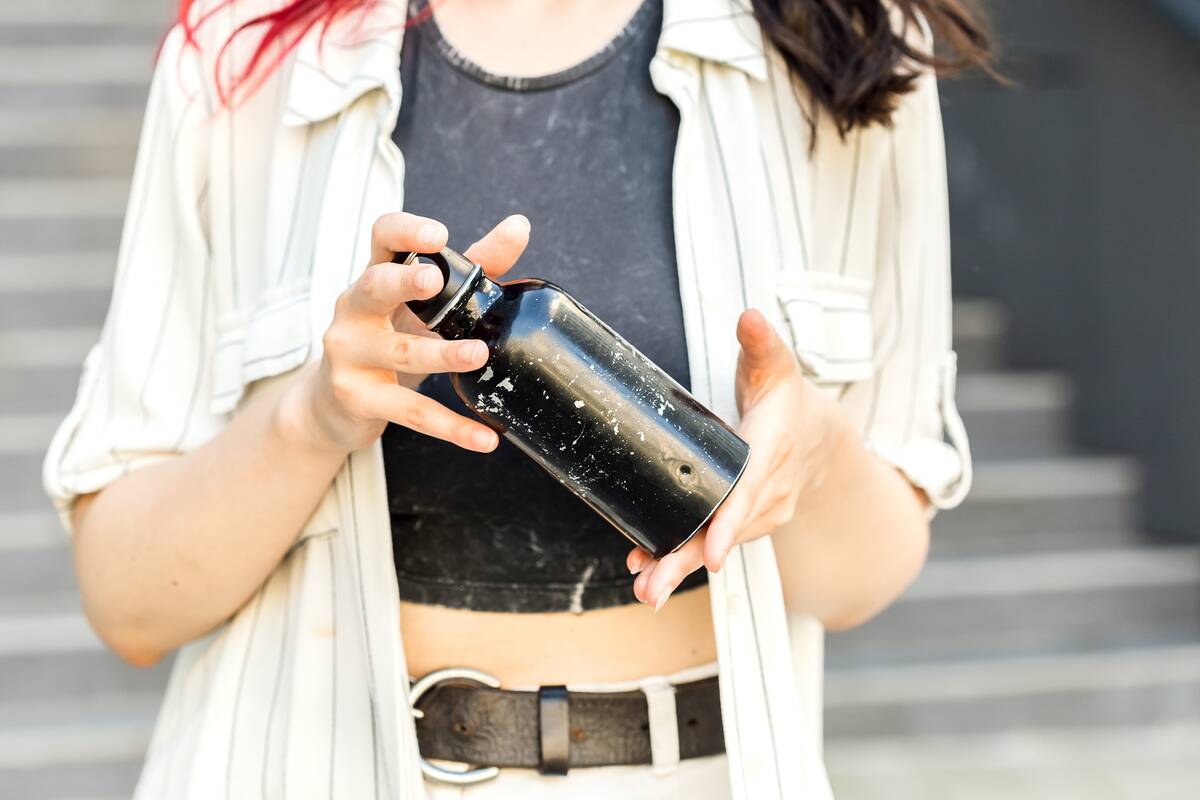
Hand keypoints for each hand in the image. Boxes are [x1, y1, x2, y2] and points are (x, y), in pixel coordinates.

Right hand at [278, 211, 530, 454]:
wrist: (335, 405)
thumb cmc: (389, 340)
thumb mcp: (424, 306)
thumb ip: (473, 267)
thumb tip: (519, 226)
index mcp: (375, 278)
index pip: (382, 239)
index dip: (405, 232)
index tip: (437, 235)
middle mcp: (354, 310)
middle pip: (374, 286)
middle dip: (402, 282)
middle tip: (434, 281)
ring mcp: (349, 354)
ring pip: (399, 352)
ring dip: (440, 355)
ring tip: (478, 355)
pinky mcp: (356, 396)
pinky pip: (408, 411)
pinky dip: (449, 426)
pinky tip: (484, 437)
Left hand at [626, 308, 841, 609]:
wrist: (820, 438)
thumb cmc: (788, 399)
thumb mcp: (776, 365)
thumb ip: (761, 343)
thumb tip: (749, 316)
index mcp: (773, 448)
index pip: (750, 488)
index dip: (729, 521)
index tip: (710, 551)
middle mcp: (771, 489)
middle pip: (726, 529)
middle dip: (688, 559)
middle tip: (653, 586)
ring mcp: (761, 512)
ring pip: (716, 544)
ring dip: (679, 568)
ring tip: (646, 590)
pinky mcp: (747, 524)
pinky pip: (713, 544)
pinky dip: (683, 559)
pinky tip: (650, 573)